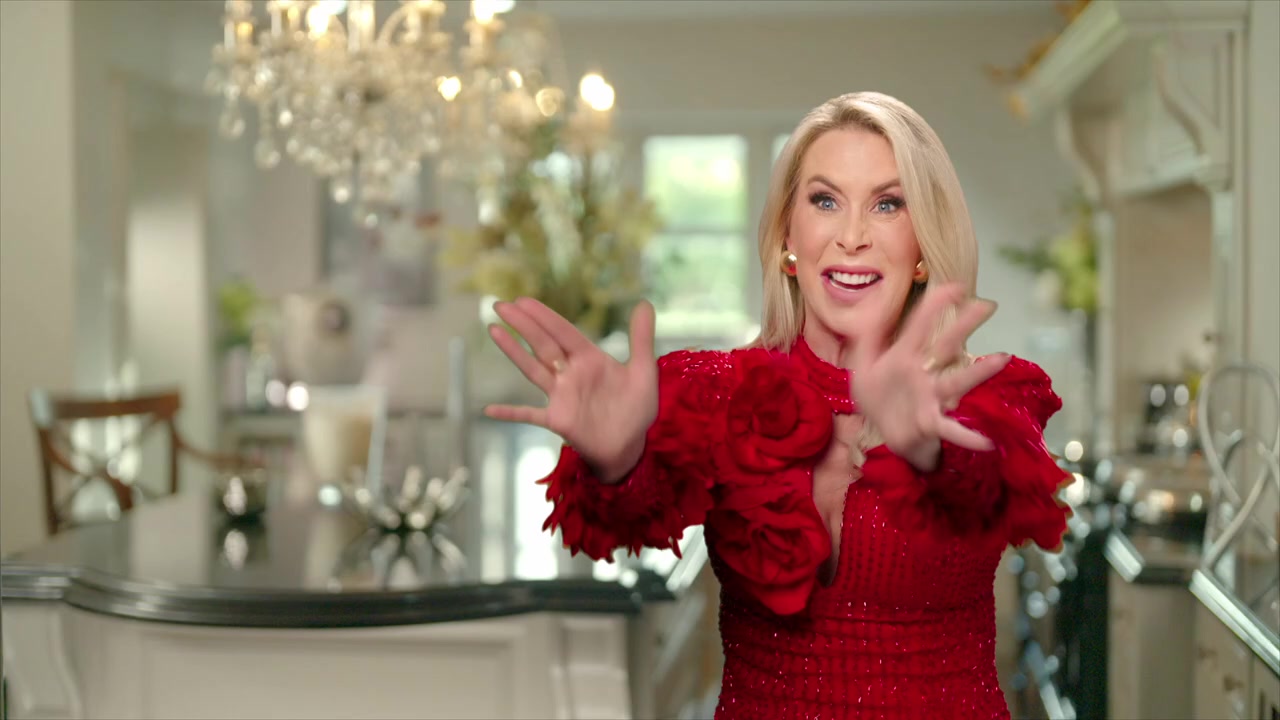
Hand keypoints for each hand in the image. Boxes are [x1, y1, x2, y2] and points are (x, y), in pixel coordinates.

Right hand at [484, 298, 658, 482]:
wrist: (632, 447)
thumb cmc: (637, 409)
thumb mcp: (643, 371)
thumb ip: (642, 338)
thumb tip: (645, 302)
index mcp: (590, 359)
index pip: (563, 332)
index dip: (544, 316)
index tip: (523, 300)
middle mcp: (571, 374)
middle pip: (543, 344)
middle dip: (523, 324)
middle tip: (500, 304)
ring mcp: (562, 397)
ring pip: (533, 369)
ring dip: (513, 351)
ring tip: (494, 330)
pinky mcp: (558, 421)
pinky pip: (530, 415)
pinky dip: (511, 414)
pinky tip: (489, 410)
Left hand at [850, 283, 1010, 471]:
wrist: (883, 433)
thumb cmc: (879, 396)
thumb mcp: (863, 365)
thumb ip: (865, 338)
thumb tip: (869, 308)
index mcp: (905, 357)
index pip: (919, 325)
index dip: (934, 305)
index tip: (955, 286)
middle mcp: (922, 374)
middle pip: (946, 346)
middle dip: (964, 325)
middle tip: (987, 305)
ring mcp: (929, 397)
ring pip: (956, 382)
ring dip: (979, 372)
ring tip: (1003, 358)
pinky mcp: (929, 422)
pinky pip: (949, 429)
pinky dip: (967, 436)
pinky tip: (986, 441)